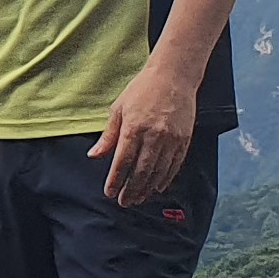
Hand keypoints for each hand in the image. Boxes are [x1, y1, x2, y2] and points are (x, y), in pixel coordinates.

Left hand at [91, 57, 199, 207]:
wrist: (173, 76)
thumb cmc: (143, 90)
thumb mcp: (118, 109)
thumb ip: (108, 136)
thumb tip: (94, 155)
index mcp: (133, 128)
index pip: (122, 162)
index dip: (116, 181)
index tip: (110, 192)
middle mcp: (153, 136)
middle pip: (141, 171)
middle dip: (131, 190)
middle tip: (124, 202)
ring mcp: (171, 139)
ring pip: (159, 171)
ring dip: (147, 188)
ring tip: (139, 198)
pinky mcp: (184, 139)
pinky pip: (175, 165)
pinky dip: (166, 178)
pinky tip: (157, 186)